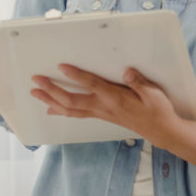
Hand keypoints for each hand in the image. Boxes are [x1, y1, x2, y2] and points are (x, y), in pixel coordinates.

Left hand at [30, 64, 180, 144]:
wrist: (159, 129)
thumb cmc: (156, 109)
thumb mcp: (153, 93)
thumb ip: (138, 82)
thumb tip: (127, 72)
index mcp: (115, 98)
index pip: (92, 85)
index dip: (76, 75)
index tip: (62, 66)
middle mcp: (103, 107)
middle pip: (71, 100)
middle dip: (52, 90)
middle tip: (36, 80)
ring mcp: (99, 113)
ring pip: (69, 109)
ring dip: (50, 100)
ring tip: (36, 92)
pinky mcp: (99, 116)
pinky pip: (75, 114)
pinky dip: (60, 110)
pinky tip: (50, 108)